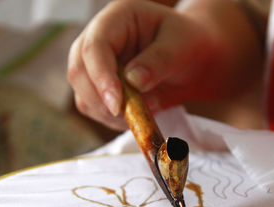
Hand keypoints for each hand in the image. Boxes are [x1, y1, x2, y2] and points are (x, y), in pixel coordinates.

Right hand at [68, 0, 261, 129]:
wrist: (194, 60)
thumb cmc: (189, 44)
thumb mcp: (181, 46)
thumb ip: (159, 61)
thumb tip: (132, 82)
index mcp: (118, 18)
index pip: (95, 46)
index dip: (101, 77)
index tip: (117, 105)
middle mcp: (100, 39)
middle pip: (79, 70)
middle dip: (100, 99)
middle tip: (129, 117)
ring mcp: (96, 64)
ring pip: (83, 93)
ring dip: (106, 112)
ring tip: (139, 116)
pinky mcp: (100, 87)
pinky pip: (94, 108)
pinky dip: (111, 120)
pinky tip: (134, 117)